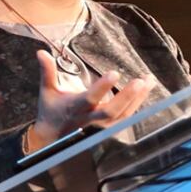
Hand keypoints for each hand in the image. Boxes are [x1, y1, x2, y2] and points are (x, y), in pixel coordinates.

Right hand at [26, 50, 153, 149]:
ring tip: (149, 80)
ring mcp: (102, 127)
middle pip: (112, 110)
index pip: (90, 98)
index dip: (102, 87)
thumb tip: (41, 51)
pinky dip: (137, 103)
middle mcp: (90, 119)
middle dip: (127, 96)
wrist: (52, 139)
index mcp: (76, 107)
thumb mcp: (47, 92)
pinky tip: (146, 89)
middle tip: (140, 81)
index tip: (114, 74)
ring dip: (138, 98)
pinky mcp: (109, 130)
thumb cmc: (51, 112)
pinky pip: (127, 117)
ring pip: (123, 115)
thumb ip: (47, 72)